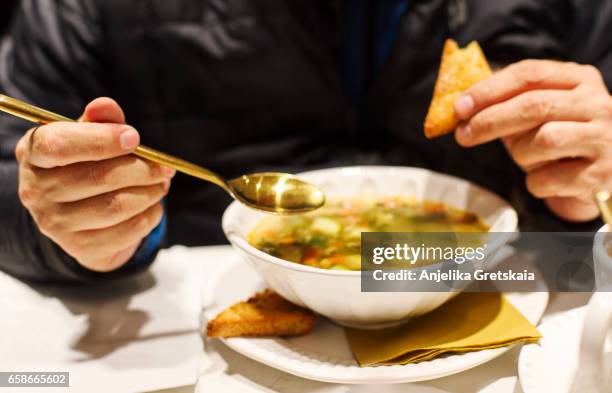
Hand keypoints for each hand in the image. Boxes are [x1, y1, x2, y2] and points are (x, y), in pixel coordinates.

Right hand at [15, 98, 175, 271]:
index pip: (59, 145)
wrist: (78, 214)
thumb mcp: (88, 136)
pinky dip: (150, 215)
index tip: (135, 137)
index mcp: (34, 154)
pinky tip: (153, 206)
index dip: (101, 139)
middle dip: (142, 169)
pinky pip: (128, 230)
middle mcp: (36, 191)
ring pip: (117, 205)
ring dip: (150, 192)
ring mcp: (56, 224)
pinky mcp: (81, 248)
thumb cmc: (85, 163)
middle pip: (99, 177)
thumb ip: (100, 120)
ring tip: (161, 183)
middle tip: (165, 166)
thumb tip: (106, 106)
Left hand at [453, 60, 611, 221]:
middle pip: (533, 105)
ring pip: (544, 140)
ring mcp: (605, 138)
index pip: (529, 74)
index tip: (459, 107)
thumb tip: (460, 109)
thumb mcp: (537, 116)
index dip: (489, 90)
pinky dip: (536, 183)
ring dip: (521, 154)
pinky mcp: (603, 174)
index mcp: (579, 79)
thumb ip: (506, 105)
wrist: (602, 177)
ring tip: (526, 159)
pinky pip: (551, 179)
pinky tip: (543, 180)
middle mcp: (598, 103)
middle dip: (490, 121)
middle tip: (463, 135)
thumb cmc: (560, 141)